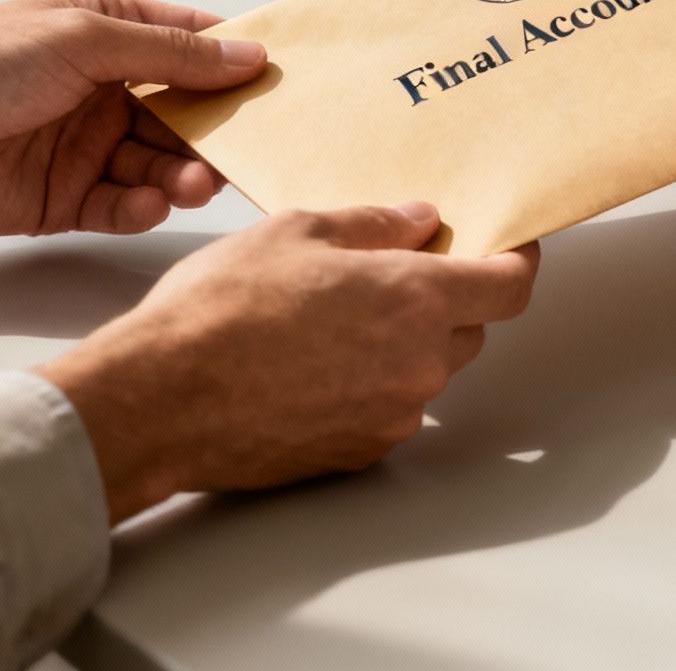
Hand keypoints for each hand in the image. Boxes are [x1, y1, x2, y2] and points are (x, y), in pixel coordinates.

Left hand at [0, 0, 267, 247]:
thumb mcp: (85, 40)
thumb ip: (171, 55)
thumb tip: (250, 56)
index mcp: (109, 33)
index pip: (192, 46)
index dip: (237, 64)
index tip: (282, 84)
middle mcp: (105, 90)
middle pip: (188, 115)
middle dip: (217, 134)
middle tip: (245, 152)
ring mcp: (88, 146)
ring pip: (162, 166)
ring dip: (184, 176)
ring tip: (194, 183)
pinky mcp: (67, 199)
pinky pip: (124, 207)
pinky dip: (141, 208)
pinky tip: (144, 204)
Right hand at [35, 203, 538, 521]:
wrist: (158, 400)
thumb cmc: (218, 311)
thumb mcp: (296, 232)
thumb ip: (374, 225)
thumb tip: (419, 222)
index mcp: (417, 299)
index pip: (510, 285)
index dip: (518, 261)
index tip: (509, 246)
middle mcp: (419, 364)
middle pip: (470, 328)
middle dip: (445, 299)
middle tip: (391, 272)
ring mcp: (392, 416)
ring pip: (426, 370)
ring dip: (402, 343)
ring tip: (331, 319)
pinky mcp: (359, 453)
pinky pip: (388, 408)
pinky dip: (369, 384)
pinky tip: (311, 364)